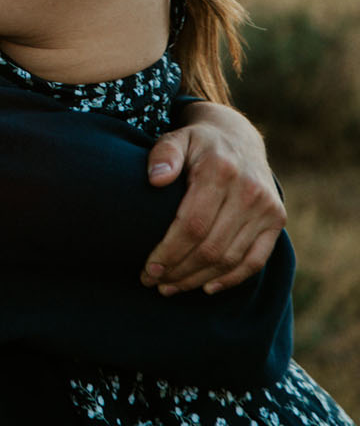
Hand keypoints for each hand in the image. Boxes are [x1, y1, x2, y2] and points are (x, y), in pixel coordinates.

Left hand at [140, 102, 285, 294]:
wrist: (238, 137)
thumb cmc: (198, 144)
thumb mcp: (177, 138)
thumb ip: (164, 154)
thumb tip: (155, 179)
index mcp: (220, 170)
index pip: (192, 224)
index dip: (169, 252)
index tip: (148, 268)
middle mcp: (248, 190)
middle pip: (210, 247)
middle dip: (179, 271)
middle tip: (154, 282)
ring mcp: (266, 206)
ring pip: (230, 258)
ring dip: (198, 279)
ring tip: (171, 286)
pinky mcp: (277, 218)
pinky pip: (255, 260)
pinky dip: (231, 279)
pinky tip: (206, 287)